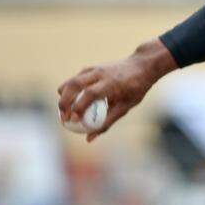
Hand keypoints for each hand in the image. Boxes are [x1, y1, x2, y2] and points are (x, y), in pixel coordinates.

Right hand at [56, 39, 176, 141]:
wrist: (141, 65)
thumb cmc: (135, 89)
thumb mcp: (125, 107)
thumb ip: (107, 122)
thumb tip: (89, 138)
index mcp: (112, 82)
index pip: (91, 93)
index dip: (79, 106)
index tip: (73, 120)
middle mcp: (101, 73)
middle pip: (74, 85)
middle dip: (64, 102)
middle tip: (63, 118)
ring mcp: (94, 69)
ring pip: (71, 81)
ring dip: (63, 97)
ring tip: (63, 112)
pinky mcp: (90, 68)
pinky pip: (74, 80)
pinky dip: (69, 91)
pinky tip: (71, 102)